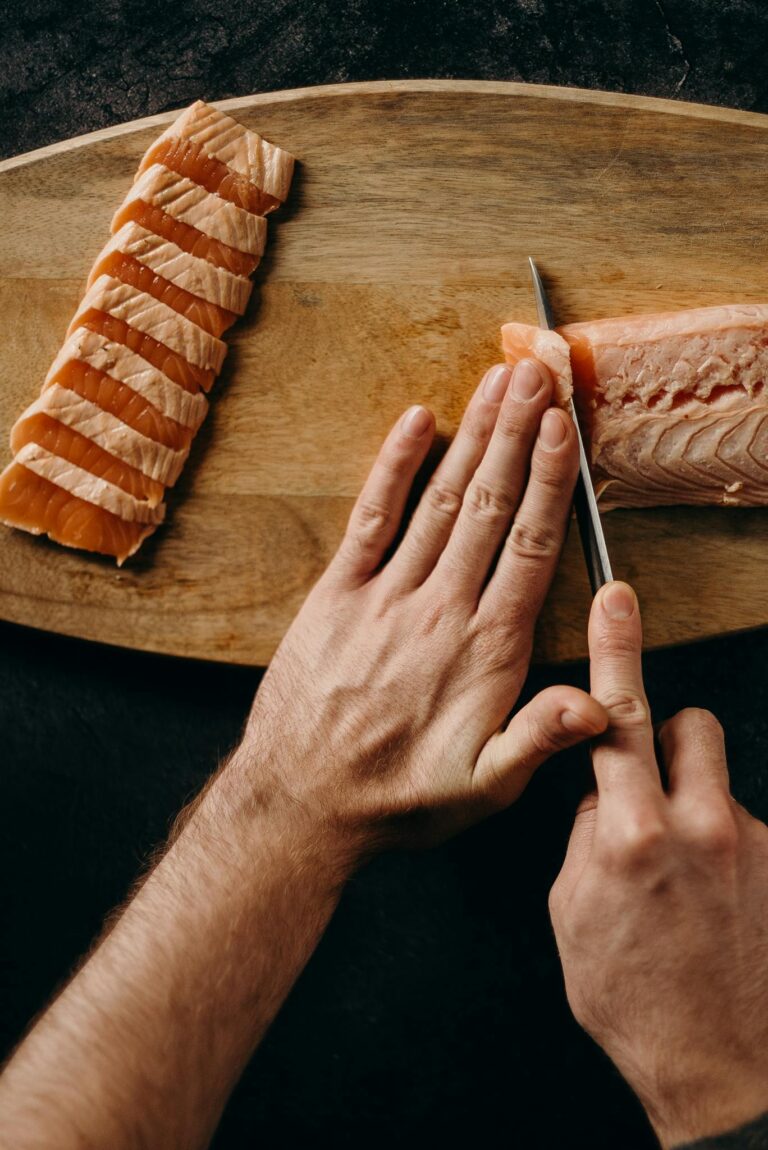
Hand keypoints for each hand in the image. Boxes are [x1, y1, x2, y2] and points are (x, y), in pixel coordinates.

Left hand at [229, 359, 606, 859]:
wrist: (301, 802)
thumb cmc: (399, 797)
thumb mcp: (484, 787)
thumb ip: (540, 739)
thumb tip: (599, 705)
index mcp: (485, 650)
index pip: (529, 547)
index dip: (550, 481)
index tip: (563, 428)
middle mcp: (440, 610)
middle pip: (489, 507)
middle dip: (517, 435)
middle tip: (537, 374)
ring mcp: (386, 596)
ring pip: (439, 501)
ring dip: (472, 438)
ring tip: (497, 384)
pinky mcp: (337, 596)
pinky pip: (370, 520)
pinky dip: (393, 469)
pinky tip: (415, 423)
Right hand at [549, 582, 767, 1147]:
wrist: (725, 1072)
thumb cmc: (637, 1004)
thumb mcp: (572, 914)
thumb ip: (586, 839)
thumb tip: (602, 800)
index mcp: (631, 836)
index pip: (617, 719)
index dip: (615, 649)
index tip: (618, 598)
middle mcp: (700, 828)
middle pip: (690, 727)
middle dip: (666, 739)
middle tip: (651, 783)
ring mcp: (752, 847)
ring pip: (718, 784)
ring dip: (695, 808)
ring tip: (686, 878)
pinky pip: (745, 832)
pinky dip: (725, 858)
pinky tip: (715, 909)